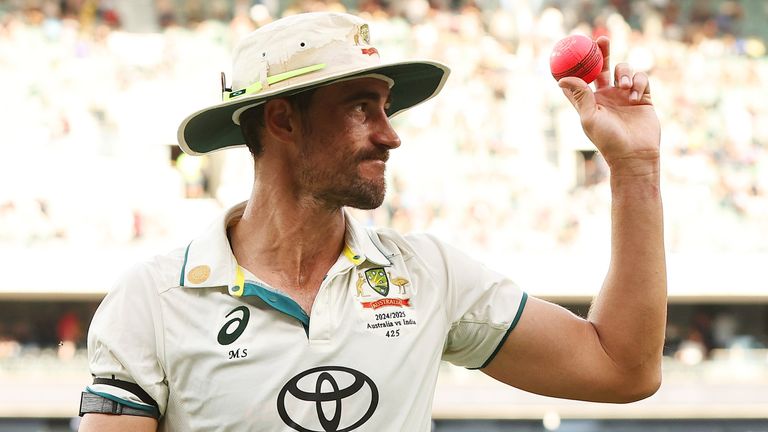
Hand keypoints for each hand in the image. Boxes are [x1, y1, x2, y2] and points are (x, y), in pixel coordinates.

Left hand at [558, 36, 660, 175]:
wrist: (635, 154)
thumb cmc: (608, 140)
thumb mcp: (589, 117)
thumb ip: (579, 96)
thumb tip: (561, 79)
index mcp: (590, 101)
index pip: (580, 80)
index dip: (576, 66)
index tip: (573, 51)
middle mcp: (606, 96)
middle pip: (603, 68)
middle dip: (603, 53)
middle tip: (601, 39)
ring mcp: (625, 96)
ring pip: (624, 70)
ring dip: (624, 73)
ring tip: (623, 87)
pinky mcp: (642, 97)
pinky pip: (641, 78)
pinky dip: (638, 82)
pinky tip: (635, 96)